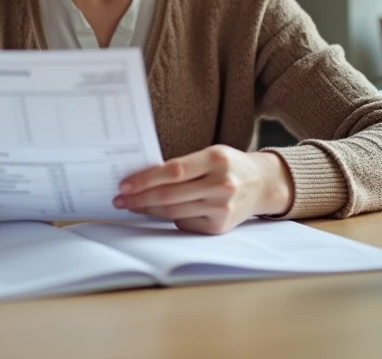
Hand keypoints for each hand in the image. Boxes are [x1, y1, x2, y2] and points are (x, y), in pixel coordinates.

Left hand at [112, 146, 292, 234]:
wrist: (261, 184)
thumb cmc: (228, 165)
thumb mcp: (211, 154)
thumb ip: (182, 166)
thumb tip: (142, 178)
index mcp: (217, 159)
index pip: (174, 171)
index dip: (146, 179)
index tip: (125, 183)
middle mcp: (222, 185)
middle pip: (170, 195)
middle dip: (140, 198)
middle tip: (120, 198)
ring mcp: (222, 208)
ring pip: (174, 212)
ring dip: (147, 210)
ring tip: (131, 205)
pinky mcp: (219, 227)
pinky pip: (184, 223)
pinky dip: (167, 217)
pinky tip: (155, 212)